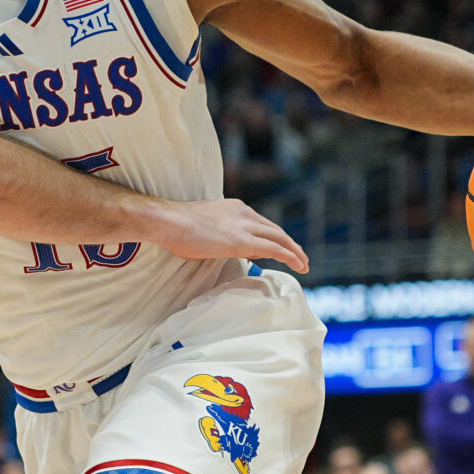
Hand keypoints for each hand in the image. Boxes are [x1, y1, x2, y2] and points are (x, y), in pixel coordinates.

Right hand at [145, 198, 308, 272]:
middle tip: (299, 256)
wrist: (170, 221)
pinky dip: (290, 256)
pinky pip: (275, 249)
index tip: (278, 248)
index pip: (260, 224)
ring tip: (304, 264)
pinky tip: (299, 265)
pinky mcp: (244, 241)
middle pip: (275, 229)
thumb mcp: (203, 226)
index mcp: (235, 208)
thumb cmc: (177, 227)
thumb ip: (218, 234)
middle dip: (289, 243)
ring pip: (280, 238)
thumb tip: (223, 247)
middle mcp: (244, 214)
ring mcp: (245, 227)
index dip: (272, 237)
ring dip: (295, 251)